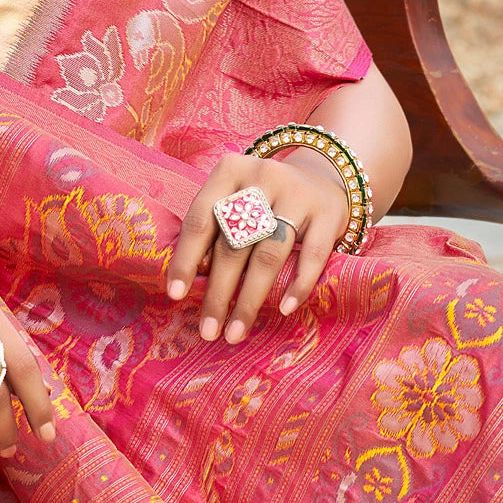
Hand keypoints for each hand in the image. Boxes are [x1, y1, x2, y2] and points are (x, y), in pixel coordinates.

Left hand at [165, 151, 348, 343]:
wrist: (321, 178)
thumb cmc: (265, 197)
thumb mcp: (237, 198)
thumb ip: (217, 227)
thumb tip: (195, 275)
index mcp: (229, 171)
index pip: (200, 219)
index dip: (185, 258)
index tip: (175, 295)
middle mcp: (261, 178)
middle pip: (233, 243)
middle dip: (218, 292)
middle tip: (208, 330)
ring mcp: (297, 194)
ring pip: (268, 254)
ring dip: (250, 299)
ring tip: (236, 332)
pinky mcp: (327, 213)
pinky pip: (312, 255)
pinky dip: (298, 285)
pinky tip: (285, 309)